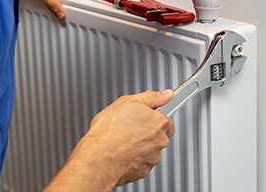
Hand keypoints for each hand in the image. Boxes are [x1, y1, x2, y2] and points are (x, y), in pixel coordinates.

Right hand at [44, 90, 174, 191]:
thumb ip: (151, 97)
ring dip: (140, 146)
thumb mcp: (128, 102)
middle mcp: (160, 141)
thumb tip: (166, 94)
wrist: (98, 158)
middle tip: (130, 128)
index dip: (154, 118)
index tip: (144, 118)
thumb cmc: (109, 131)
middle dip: (147, 132)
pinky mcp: (144, 171)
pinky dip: (134, 158)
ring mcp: (153, 157)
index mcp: (159, 122)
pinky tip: (121, 153)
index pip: (167, 119)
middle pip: (159, 135)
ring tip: (122, 141)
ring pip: (150, 150)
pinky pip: (141, 162)